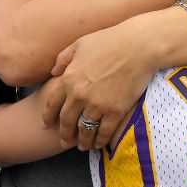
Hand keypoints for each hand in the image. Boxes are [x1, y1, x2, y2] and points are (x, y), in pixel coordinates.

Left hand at [42, 19, 155, 150]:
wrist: (139, 46)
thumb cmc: (110, 40)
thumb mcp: (80, 44)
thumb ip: (64, 58)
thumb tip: (54, 72)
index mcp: (69, 79)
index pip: (52, 104)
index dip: (48, 117)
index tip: (46, 125)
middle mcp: (79, 95)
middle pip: (67, 121)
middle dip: (64, 133)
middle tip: (63, 141)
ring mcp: (98, 105)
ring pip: (85, 130)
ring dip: (82, 140)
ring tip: (82, 146)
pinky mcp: (116, 111)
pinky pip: (105, 132)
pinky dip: (101, 140)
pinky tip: (99, 144)